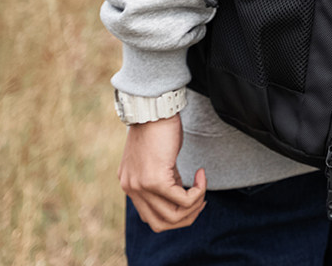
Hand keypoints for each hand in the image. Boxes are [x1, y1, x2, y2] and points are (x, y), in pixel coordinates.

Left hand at [118, 114, 206, 231]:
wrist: (154, 107)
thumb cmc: (159, 125)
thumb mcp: (157, 156)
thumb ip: (161, 176)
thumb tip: (179, 191)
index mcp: (129, 184)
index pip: (150, 217)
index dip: (173, 214)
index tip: (190, 198)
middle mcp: (131, 189)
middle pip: (160, 223)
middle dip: (186, 217)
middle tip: (201, 200)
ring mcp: (142, 187)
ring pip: (172, 217)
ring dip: (194, 206)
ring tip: (202, 188)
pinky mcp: (156, 180)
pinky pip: (183, 200)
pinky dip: (198, 192)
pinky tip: (202, 174)